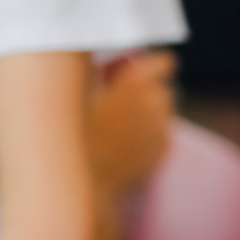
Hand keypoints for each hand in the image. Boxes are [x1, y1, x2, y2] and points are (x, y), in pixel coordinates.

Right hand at [87, 51, 174, 196]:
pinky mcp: (163, 149)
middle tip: (124, 95)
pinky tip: (127, 138)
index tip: (146, 65)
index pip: (163, 63)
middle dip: (148, 89)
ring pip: (164, 110)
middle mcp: (156, 104)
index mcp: (136, 84)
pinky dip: (151, 130)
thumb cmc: (75, 129)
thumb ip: (100, 72)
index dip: (154, 63)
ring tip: (124, 119)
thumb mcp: (81, 91)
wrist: (85, 176)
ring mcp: (162, 128)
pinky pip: (162, 131)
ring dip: (151, 109)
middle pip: (163, 87)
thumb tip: (109, 63)